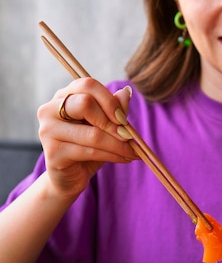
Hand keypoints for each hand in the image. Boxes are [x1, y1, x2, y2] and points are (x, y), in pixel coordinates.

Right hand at [37, 79, 137, 198]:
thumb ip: (113, 110)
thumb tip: (126, 92)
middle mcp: (50, 110)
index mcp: (63, 96)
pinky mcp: (53, 153)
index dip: (109, 101)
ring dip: (118, 144)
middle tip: (128, 136)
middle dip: (112, 122)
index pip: (87, 85)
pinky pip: (90, 151)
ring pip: (92, 133)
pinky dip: (112, 155)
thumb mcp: (104, 127)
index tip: (124, 119)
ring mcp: (48, 131)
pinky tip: (124, 159)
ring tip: (133, 152)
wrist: (70, 178)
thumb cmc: (87, 149)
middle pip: (85, 103)